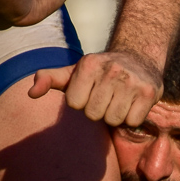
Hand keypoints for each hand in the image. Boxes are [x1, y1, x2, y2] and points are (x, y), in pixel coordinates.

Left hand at [29, 49, 162, 126]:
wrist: (139, 58)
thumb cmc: (99, 71)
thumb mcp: (73, 72)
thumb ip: (49, 79)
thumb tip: (31, 93)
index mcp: (89, 64)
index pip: (75, 104)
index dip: (82, 102)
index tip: (91, 90)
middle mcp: (111, 69)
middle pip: (93, 114)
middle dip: (99, 110)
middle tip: (107, 96)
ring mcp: (132, 80)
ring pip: (113, 120)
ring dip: (115, 115)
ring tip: (120, 99)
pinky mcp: (149, 92)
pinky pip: (132, 122)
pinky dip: (132, 117)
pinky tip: (133, 103)